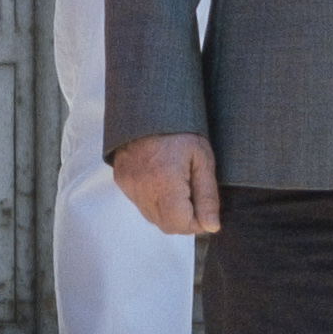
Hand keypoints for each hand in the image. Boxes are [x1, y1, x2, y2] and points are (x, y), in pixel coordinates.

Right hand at [112, 127, 221, 242]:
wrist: (150, 106)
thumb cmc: (181, 129)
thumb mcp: (202, 159)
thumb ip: (207, 196)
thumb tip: (211, 227)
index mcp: (164, 182)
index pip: (181, 225)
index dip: (197, 221)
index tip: (204, 206)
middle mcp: (142, 188)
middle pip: (166, 225)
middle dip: (184, 218)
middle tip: (194, 193)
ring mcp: (129, 185)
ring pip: (152, 217)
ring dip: (169, 210)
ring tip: (179, 183)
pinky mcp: (121, 180)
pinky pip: (141, 203)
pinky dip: (155, 200)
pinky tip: (163, 179)